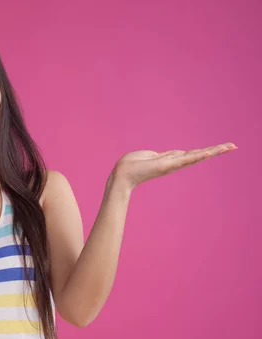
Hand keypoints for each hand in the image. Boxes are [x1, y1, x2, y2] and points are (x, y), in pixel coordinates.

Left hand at [112, 142, 237, 189]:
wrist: (121, 175)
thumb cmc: (131, 165)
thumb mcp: (148, 155)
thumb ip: (161, 154)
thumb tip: (169, 153)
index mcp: (169, 160)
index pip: (191, 154)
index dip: (205, 151)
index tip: (221, 147)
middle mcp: (174, 163)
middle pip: (198, 155)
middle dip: (216, 151)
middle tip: (233, 146)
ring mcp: (171, 165)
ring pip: (196, 156)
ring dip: (213, 151)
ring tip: (229, 147)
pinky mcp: (167, 165)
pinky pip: (185, 159)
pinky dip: (197, 156)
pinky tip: (209, 153)